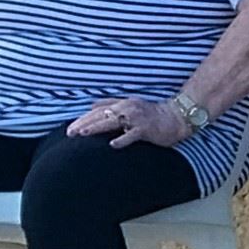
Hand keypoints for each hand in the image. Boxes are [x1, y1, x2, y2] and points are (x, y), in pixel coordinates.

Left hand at [67, 96, 191, 148]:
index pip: (98, 110)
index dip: (83, 119)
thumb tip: (91, 105)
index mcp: (123, 103)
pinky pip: (132, 134)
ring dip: (97, 127)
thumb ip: (111, 104)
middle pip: (102, 115)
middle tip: (70, 133)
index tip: (70, 128)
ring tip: (83, 134)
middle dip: (84, 123)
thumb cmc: (154, 114)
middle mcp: (128, 108)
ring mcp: (137, 118)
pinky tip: (112, 144)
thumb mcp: (131, 105)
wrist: (178, 117)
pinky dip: (122, 139)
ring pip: (113, 122)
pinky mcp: (147, 129)